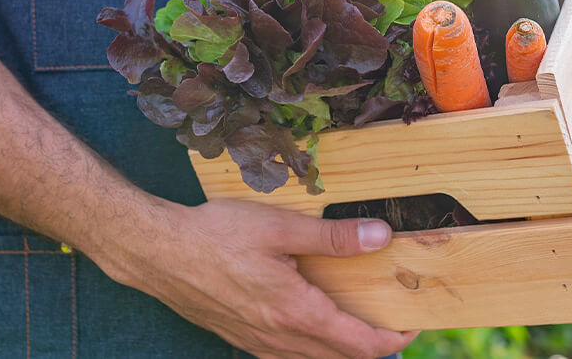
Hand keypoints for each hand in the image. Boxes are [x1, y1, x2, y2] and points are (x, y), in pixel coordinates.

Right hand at [104, 199, 418, 358]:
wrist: (158, 253)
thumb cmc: (214, 235)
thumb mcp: (278, 227)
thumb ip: (332, 237)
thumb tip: (380, 236)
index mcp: (295, 312)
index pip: (361, 345)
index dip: (395, 340)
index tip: (413, 323)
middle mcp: (279, 338)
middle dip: (373, 347)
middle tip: (391, 321)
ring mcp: (257, 343)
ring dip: (341, 348)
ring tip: (356, 320)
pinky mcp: (241, 338)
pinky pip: (287, 355)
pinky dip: (311, 347)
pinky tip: (309, 321)